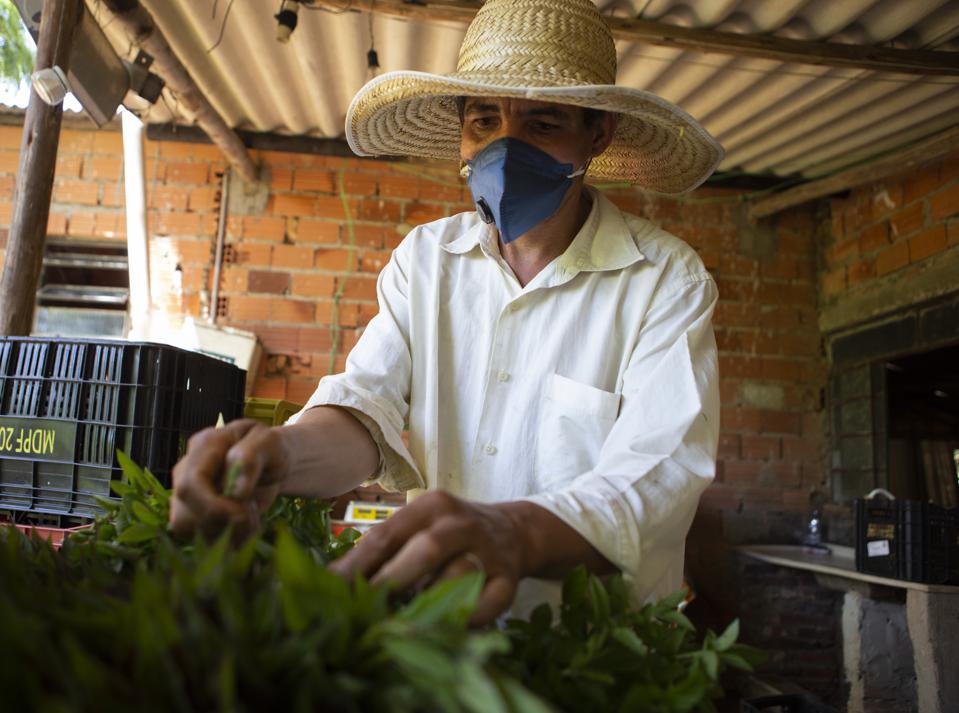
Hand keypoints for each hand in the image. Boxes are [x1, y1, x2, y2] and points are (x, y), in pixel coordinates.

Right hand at [170, 419, 289, 539]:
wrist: (272, 463)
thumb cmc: (271, 450)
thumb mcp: (270, 443)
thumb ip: (252, 459)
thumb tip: (237, 492)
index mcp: (203, 447)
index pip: (190, 485)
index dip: (212, 507)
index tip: (242, 514)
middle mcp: (185, 472)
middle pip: (183, 516)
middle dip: (222, 525)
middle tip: (252, 515)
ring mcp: (186, 496)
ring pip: (190, 533)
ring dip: (226, 535)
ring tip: (251, 519)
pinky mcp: (193, 515)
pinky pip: (201, 541)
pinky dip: (228, 541)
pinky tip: (245, 527)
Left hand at [329, 490, 527, 624]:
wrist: (513, 532)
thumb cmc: (449, 534)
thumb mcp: (419, 527)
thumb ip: (384, 549)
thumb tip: (332, 581)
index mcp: (431, 507)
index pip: (387, 534)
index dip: (355, 566)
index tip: (329, 592)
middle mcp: (460, 524)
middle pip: (425, 550)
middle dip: (392, 581)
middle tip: (364, 611)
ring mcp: (488, 551)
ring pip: (458, 578)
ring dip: (429, 603)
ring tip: (401, 625)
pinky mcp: (508, 579)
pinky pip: (488, 604)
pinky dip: (467, 619)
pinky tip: (446, 629)